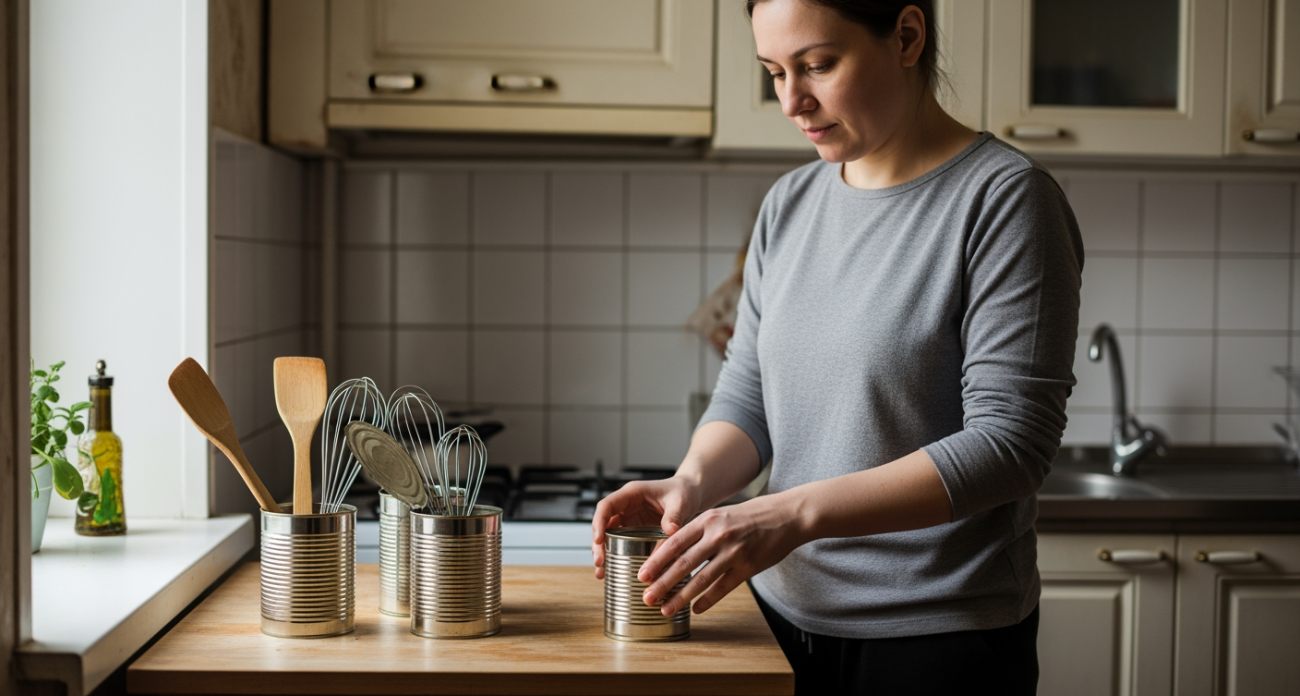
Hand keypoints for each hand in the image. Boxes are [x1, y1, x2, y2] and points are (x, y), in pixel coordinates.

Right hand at [591, 476, 702, 579]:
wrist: (691, 495)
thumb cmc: (683, 492)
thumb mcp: (680, 502)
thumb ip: (674, 516)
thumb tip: (670, 531)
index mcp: (632, 493)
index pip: (607, 506)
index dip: (599, 522)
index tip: (598, 541)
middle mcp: (626, 506)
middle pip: (603, 524)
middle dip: (598, 544)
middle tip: (600, 563)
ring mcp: (629, 519)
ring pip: (608, 535)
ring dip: (603, 553)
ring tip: (601, 572)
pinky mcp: (635, 531)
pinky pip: (620, 543)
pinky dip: (615, 556)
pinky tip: (612, 571)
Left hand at [638, 492, 807, 615]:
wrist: (787, 515)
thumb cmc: (752, 515)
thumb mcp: (721, 514)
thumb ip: (699, 530)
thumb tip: (672, 550)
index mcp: (708, 520)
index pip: (675, 542)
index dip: (656, 561)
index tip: (642, 575)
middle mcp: (718, 535)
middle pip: (683, 563)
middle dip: (662, 583)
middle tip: (646, 597)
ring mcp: (734, 552)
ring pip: (701, 579)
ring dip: (681, 597)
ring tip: (666, 609)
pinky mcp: (748, 567)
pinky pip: (723, 587)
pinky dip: (707, 600)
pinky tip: (696, 610)